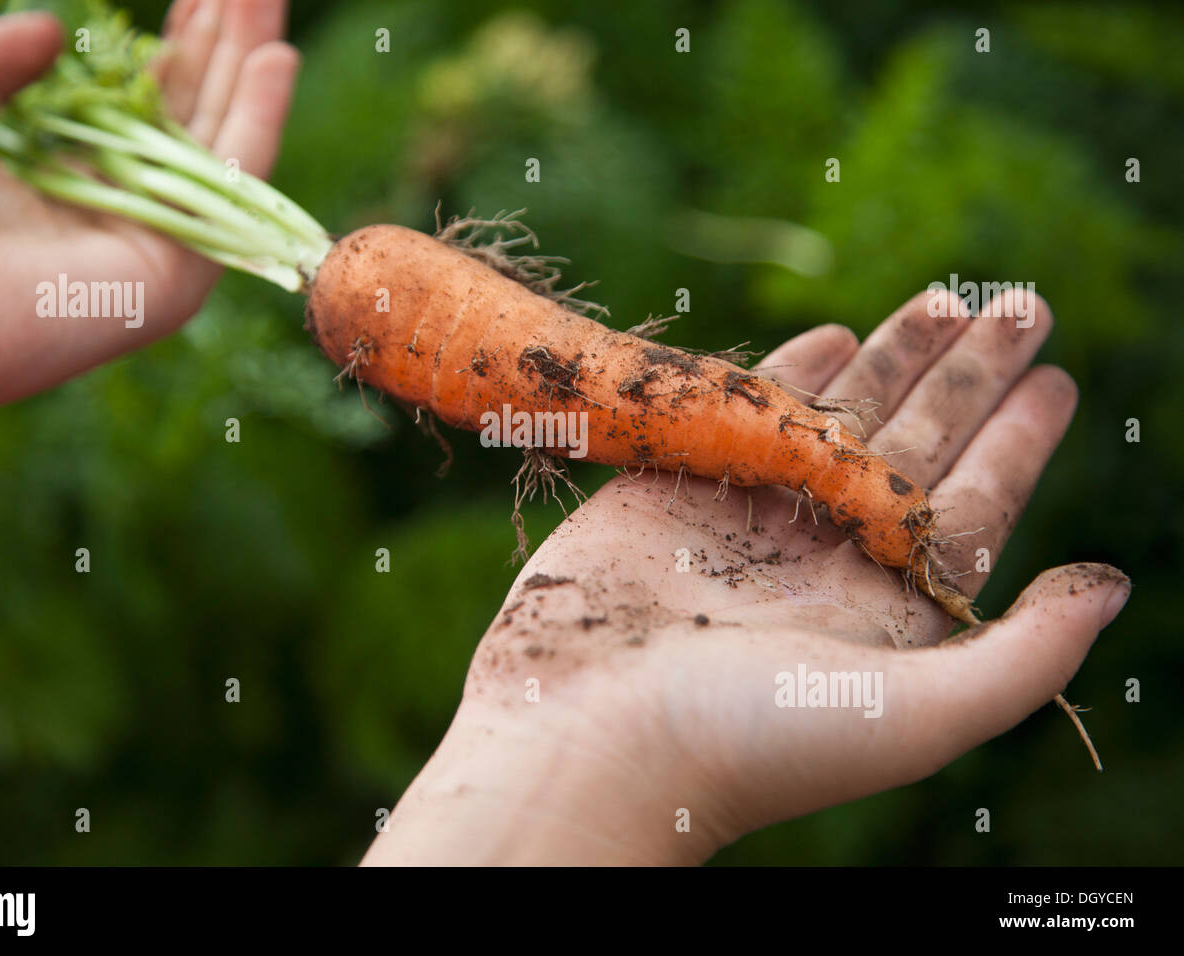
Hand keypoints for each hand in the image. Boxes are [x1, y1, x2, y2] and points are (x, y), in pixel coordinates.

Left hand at [0, 0, 296, 478]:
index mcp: (83, 180)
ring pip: (225, 141)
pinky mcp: (180, 275)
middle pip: (197, 114)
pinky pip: (232, 189)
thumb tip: (47, 25)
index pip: (152, 105)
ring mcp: (163, 244)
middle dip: (225, 42)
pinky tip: (276, 58)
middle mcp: (133, 212)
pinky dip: (260, 120)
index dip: (177, 44)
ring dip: (254, 64)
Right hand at [365, 289, 1130, 864]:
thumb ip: (1022, 657)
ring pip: (836, 420)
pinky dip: (787, 372)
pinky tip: (833, 333)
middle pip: (913, 447)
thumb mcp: (915, 715)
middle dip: (967, 377)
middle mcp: (823, 561)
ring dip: (892, 358)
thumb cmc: (751, 743)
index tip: (1055, 378)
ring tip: (946, 298)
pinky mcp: (674, 490)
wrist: (588, 739)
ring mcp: (747, 521)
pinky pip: (743, 414)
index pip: (968, 508)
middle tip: (1021, 303)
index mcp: (883, 611)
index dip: (1016, 444)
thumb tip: (1114, 585)